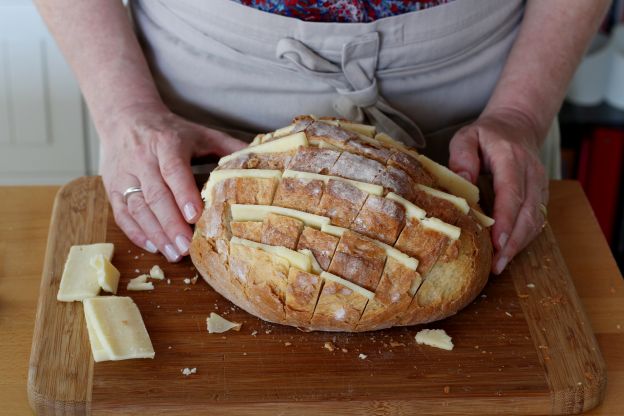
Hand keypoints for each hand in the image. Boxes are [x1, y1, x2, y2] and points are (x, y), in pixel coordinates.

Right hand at [100, 104, 246, 261]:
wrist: (125, 117)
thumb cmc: (170, 131)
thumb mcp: (200, 133)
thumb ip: (229, 148)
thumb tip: (260, 162)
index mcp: (167, 143)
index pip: (173, 171)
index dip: (183, 194)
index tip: (195, 216)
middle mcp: (142, 159)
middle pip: (155, 195)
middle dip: (171, 224)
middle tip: (186, 247)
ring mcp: (124, 175)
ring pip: (137, 208)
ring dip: (155, 234)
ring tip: (173, 254)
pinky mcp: (112, 187)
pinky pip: (121, 214)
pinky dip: (136, 233)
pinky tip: (153, 246)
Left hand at [448, 108, 548, 274]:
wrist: (518, 126)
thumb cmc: (487, 135)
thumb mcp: (467, 136)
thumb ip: (462, 155)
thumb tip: (463, 180)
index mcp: (512, 158)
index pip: (511, 192)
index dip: (506, 219)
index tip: (498, 241)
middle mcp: (531, 173)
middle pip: (528, 212)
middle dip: (513, 241)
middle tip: (497, 265)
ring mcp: (540, 185)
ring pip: (535, 220)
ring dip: (520, 245)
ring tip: (500, 265)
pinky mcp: (541, 195)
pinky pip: (537, 220)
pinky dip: (524, 238)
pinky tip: (508, 252)